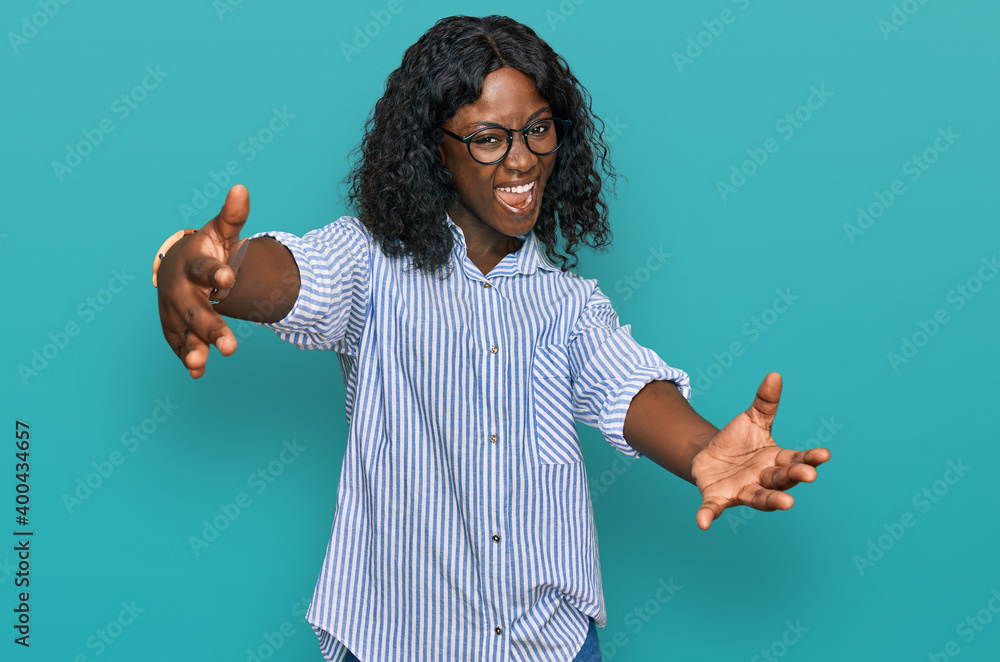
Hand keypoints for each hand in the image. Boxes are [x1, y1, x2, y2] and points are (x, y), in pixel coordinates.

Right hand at [157, 185, 248, 377]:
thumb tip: (241, 189)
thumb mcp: (219, 232)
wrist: (176, 266)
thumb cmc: (204, 249)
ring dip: (192, 348)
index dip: (215, 272)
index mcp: (193, 265)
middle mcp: (179, 290)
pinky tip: (197, 373)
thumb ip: (233, 217)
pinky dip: (187, 358)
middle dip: (210, 327)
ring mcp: (173, 311)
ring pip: (183, 332)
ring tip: (202, 364)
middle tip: (230, 346)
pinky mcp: (173, 328)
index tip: (228, 278)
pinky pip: (180, 345)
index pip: (203, 268)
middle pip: (194, 310)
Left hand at [690, 373, 829, 529]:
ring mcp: (742, 490)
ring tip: (787, 504)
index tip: (825, 454)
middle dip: (794, 477)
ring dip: (772, 501)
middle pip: (782, 480)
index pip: (796, 460)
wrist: (708, 457)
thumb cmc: (737, 441)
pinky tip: (702, 522)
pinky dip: (707, 515)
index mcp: (776, 461)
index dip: (810, 458)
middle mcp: (763, 480)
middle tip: (808, 475)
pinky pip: (713, 508)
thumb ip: (764, 402)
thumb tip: (774, 375)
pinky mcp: (718, 498)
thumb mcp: (752, 419)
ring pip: (759, 498)